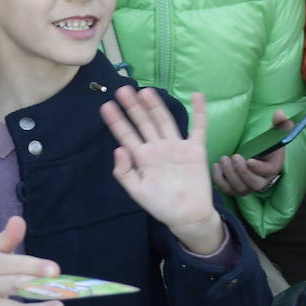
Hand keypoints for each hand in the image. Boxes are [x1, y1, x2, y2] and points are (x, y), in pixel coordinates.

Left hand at [101, 87, 223, 255]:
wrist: (188, 215)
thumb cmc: (160, 205)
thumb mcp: (137, 191)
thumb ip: (124, 172)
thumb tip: (118, 149)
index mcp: (142, 157)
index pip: (126, 135)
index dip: (116, 121)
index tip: (106, 106)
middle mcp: (158, 147)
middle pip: (144, 123)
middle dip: (133, 107)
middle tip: (122, 89)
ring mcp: (176, 146)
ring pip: (164, 120)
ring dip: (155, 106)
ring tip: (145, 90)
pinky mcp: (195, 149)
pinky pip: (198, 127)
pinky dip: (199, 111)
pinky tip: (197, 95)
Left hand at [212, 108, 290, 197]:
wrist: (259, 157)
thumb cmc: (267, 145)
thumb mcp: (275, 133)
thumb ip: (279, 124)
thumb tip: (280, 113)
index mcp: (273, 168)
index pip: (268, 172)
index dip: (258, 168)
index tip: (249, 160)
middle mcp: (262, 181)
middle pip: (254, 184)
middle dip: (242, 172)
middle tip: (234, 157)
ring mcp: (248, 187)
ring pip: (240, 188)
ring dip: (230, 175)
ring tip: (224, 159)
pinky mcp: (236, 188)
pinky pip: (228, 190)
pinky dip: (220, 181)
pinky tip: (216, 167)